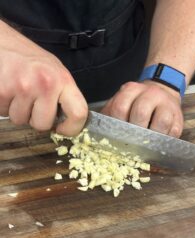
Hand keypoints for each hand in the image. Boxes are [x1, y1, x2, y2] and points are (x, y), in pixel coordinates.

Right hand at [0, 21, 87, 135]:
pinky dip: (4, 106)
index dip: (72, 129)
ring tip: (18, 92)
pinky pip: (4, 113)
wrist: (3, 42)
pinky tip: (8, 90)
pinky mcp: (2, 90)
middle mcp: (45, 84)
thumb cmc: (31, 60)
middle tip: (32, 103)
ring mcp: (23, 87)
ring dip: (18, 112)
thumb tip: (65, 123)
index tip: (62, 129)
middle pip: (42, 125)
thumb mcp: (55, 72)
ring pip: (20, 120)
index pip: (79, 113)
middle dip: (36, 119)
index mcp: (63, 80)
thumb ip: (63, 96)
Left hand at [101, 80, 183, 137]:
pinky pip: (172, 133)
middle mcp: (150, 93)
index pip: (120, 108)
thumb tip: (94, 137)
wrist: (161, 93)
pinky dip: (163, 142)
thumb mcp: (120, 103)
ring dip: (150, 138)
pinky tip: (155, 144)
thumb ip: (109, 117)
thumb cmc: (135, 104)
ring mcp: (167, 105)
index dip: (116, 126)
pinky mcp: (179, 118)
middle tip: (128, 144)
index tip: (114, 138)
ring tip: (143, 145)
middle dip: (133, 133)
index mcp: (131, 89)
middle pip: (140, 114)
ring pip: (160, 124)